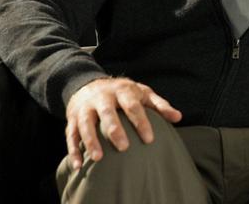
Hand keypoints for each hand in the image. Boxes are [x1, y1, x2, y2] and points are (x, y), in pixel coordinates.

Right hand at [64, 77, 181, 169]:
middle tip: (124, 148)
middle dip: (114, 130)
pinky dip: (73, 150)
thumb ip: (160, 105)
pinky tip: (79, 165)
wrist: (89, 84)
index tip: (149, 139)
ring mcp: (85, 108)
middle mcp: (102, 98)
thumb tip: (178, 117)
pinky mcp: (72, 118)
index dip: (141, 122)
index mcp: (122, 91)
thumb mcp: (142, 93)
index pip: (132, 106)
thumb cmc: (123, 93)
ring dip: (90, 140)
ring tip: (98, 158)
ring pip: (85, 123)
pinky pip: (70, 134)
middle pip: (107, 113)